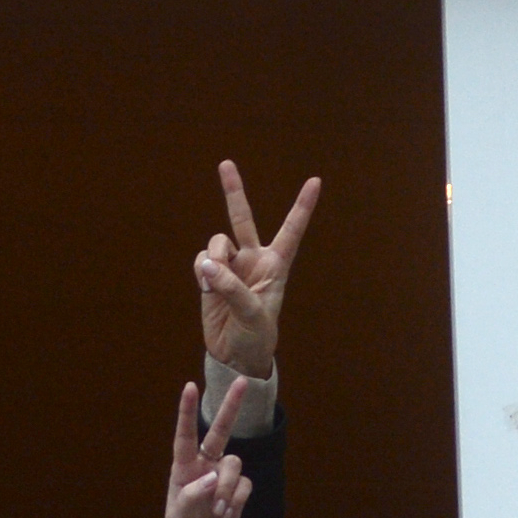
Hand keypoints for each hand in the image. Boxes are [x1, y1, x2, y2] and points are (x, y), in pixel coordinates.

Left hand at [157, 376, 257, 517]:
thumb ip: (191, 496)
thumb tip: (211, 476)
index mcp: (182, 470)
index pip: (185, 436)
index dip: (188, 412)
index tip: (190, 387)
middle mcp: (203, 467)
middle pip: (220, 431)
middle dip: (231, 407)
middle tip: (243, 381)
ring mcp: (222, 478)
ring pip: (235, 464)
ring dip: (229, 487)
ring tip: (219, 511)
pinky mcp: (238, 491)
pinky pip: (245, 484)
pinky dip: (237, 499)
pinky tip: (226, 514)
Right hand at [192, 161, 319, 378]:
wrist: (235, 354)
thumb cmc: (256, 334)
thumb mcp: (253, 313)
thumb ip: (232, 287)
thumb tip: (208, 266)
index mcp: (276, 264)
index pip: (292, 229)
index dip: (303, 206)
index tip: (315, 181)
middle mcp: (253, 258)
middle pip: (243, 218)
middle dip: (233, 191)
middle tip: (225, 164)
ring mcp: (230, 266)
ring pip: (216, 242)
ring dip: (214, 257)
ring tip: (214, 282)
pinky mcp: (210, 276)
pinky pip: (202, 260)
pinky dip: (202, 271)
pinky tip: (207, 287)